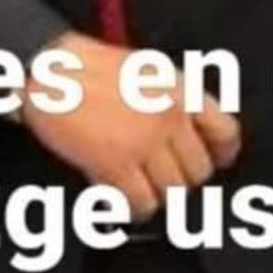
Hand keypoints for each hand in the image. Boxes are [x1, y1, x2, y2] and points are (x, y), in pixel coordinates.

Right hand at [20, 31, 241, 218]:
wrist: (46, 68)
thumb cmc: (86, 65)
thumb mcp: (144, 68)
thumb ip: (170, 97)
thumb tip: (185, 131)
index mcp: (180, 89)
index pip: (226, 131)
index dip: (220, 154)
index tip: (214, 162)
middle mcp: (170, 116)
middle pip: (199, 170)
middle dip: (181, 178)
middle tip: (160, 177)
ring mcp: (145, 142)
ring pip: (173, 192)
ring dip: (156, 195)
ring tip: (138, 189)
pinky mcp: (116, 164)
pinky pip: (141, 203)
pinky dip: (132, 208)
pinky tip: (119, 199)